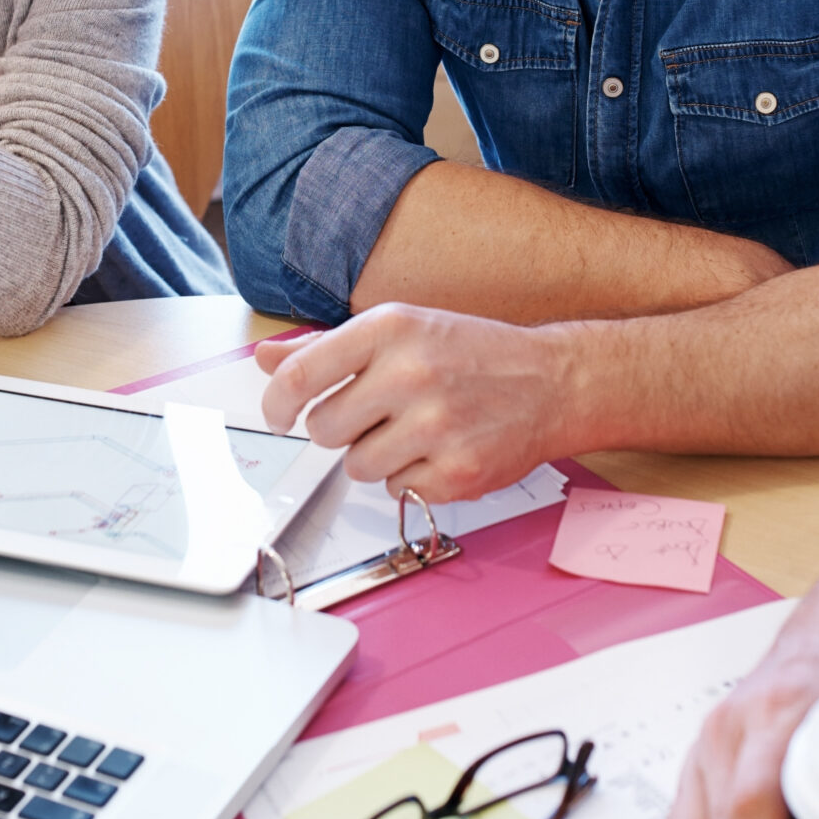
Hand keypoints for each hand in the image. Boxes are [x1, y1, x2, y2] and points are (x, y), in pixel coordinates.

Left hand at [255, 303, 582, 501]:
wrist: (552, 382)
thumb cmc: (471, 353)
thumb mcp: (401, 330)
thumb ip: (330, 347)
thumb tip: (266, 358)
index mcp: (390, 328)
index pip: (301, 374)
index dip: (277, 403)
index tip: (280, 415)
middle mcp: (412, 373)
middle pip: (324, 429)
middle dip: (340, 429)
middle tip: (375, 415)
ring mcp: (437, 426)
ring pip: (356, 466)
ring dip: (376, 455)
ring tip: (414, 430)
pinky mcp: (457, 472)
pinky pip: (397, 490)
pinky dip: (411, 477)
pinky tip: (440, 450)